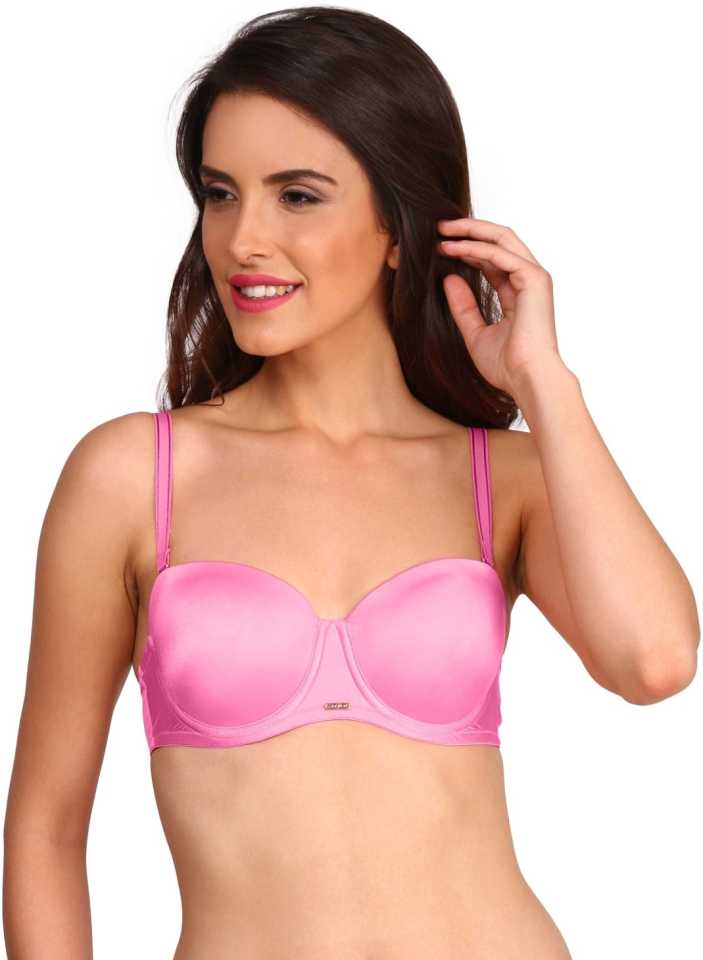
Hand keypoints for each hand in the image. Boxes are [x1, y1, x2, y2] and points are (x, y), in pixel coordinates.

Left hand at [437, 217, 561, 396]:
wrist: (527, 379)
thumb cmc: (507, 366)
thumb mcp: (475, 333)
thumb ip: (463, 306)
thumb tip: (448, 278)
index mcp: (519, 292)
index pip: (493, 259)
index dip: (467, 248)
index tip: (440, 245)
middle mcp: (529, 280)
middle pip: (499, 240)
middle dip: (469, 230)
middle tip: (439, 227)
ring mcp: (534, 277)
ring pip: (501, 238)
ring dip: (470, 232)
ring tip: (442, 231)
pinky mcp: (534, 279)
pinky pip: (500, 253)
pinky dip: (475, 247)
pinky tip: (454, 248)